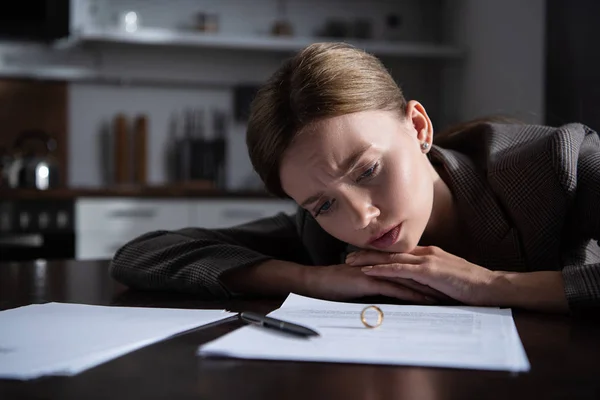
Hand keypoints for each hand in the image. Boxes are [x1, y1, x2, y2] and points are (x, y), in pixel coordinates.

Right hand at [303, 263, 439, 303]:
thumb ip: (378, 283)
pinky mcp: (369, 282)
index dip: (427, 274)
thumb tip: (392, 292)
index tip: (444, 282)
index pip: (409, 268)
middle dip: (433, 280)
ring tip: (445, 296)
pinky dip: (410, 294)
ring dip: (427, 288)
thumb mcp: (362, 283)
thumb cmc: (336, 284)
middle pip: (414, 271)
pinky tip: (423, 300)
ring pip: (408, 279)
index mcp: (381, 263)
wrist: (316, 282)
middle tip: (452, 287)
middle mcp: (381, 264)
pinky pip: (394, 288)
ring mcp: (375, 272)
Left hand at [346, 246, 499, 305]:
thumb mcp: (447, 279)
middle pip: (390, 251)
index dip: (379, 251)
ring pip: (391, 258)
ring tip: (350, 261)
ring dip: (369, 259)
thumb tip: (417, 284)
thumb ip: (431, 278)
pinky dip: (383, 269)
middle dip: (368, 252)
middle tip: (348, 254)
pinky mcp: (430, 271)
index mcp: (430, 254)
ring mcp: (428, 260)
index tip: (361, 252)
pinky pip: (401, 270)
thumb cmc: (472, 286)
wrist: (491, 286)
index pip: (399, 250)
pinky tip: (368, 271)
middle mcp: (426, 253)